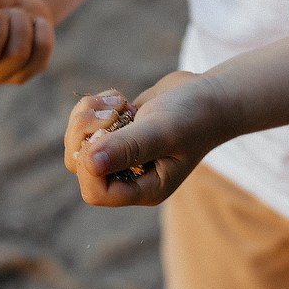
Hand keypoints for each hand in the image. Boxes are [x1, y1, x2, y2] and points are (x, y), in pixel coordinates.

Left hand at [64, 73, 229, 206]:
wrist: (210, 96)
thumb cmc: (194, 117)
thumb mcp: (163, 132)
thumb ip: (128, 148)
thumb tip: (90, 162)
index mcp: (144, 189)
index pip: (95, 192)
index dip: (90, 163)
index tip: (108, 131)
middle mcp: (129, 177)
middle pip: (80, 167)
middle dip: (85, 132)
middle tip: (113, 110)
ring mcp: (121, 157)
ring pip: (79, 144)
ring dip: (88, 116)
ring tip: (119, 101)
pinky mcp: (116, 135)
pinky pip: (86, 126)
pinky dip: (95, 107)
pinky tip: (122, 98)